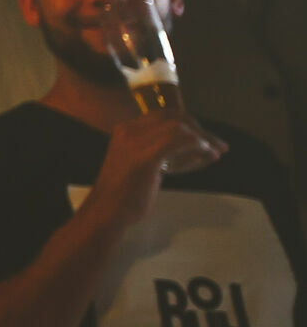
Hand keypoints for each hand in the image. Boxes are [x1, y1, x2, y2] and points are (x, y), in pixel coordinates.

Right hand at [88, 113, 225, 229]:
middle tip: (218, 145)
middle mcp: (129, 130)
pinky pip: (177, 141)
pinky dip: (198, 145)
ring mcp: (135, 142)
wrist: (106, 211)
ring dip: (203, 138)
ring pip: (178, 127)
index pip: (164, 115)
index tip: (207, 138)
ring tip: (217, 152)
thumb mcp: (140, 164)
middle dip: (200, 129)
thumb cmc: (125, 194)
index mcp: (126, 129)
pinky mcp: (145, 157)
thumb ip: (160, 152)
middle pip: (173, 116)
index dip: (190, 124)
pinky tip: (209, 155)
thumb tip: (196, 147)